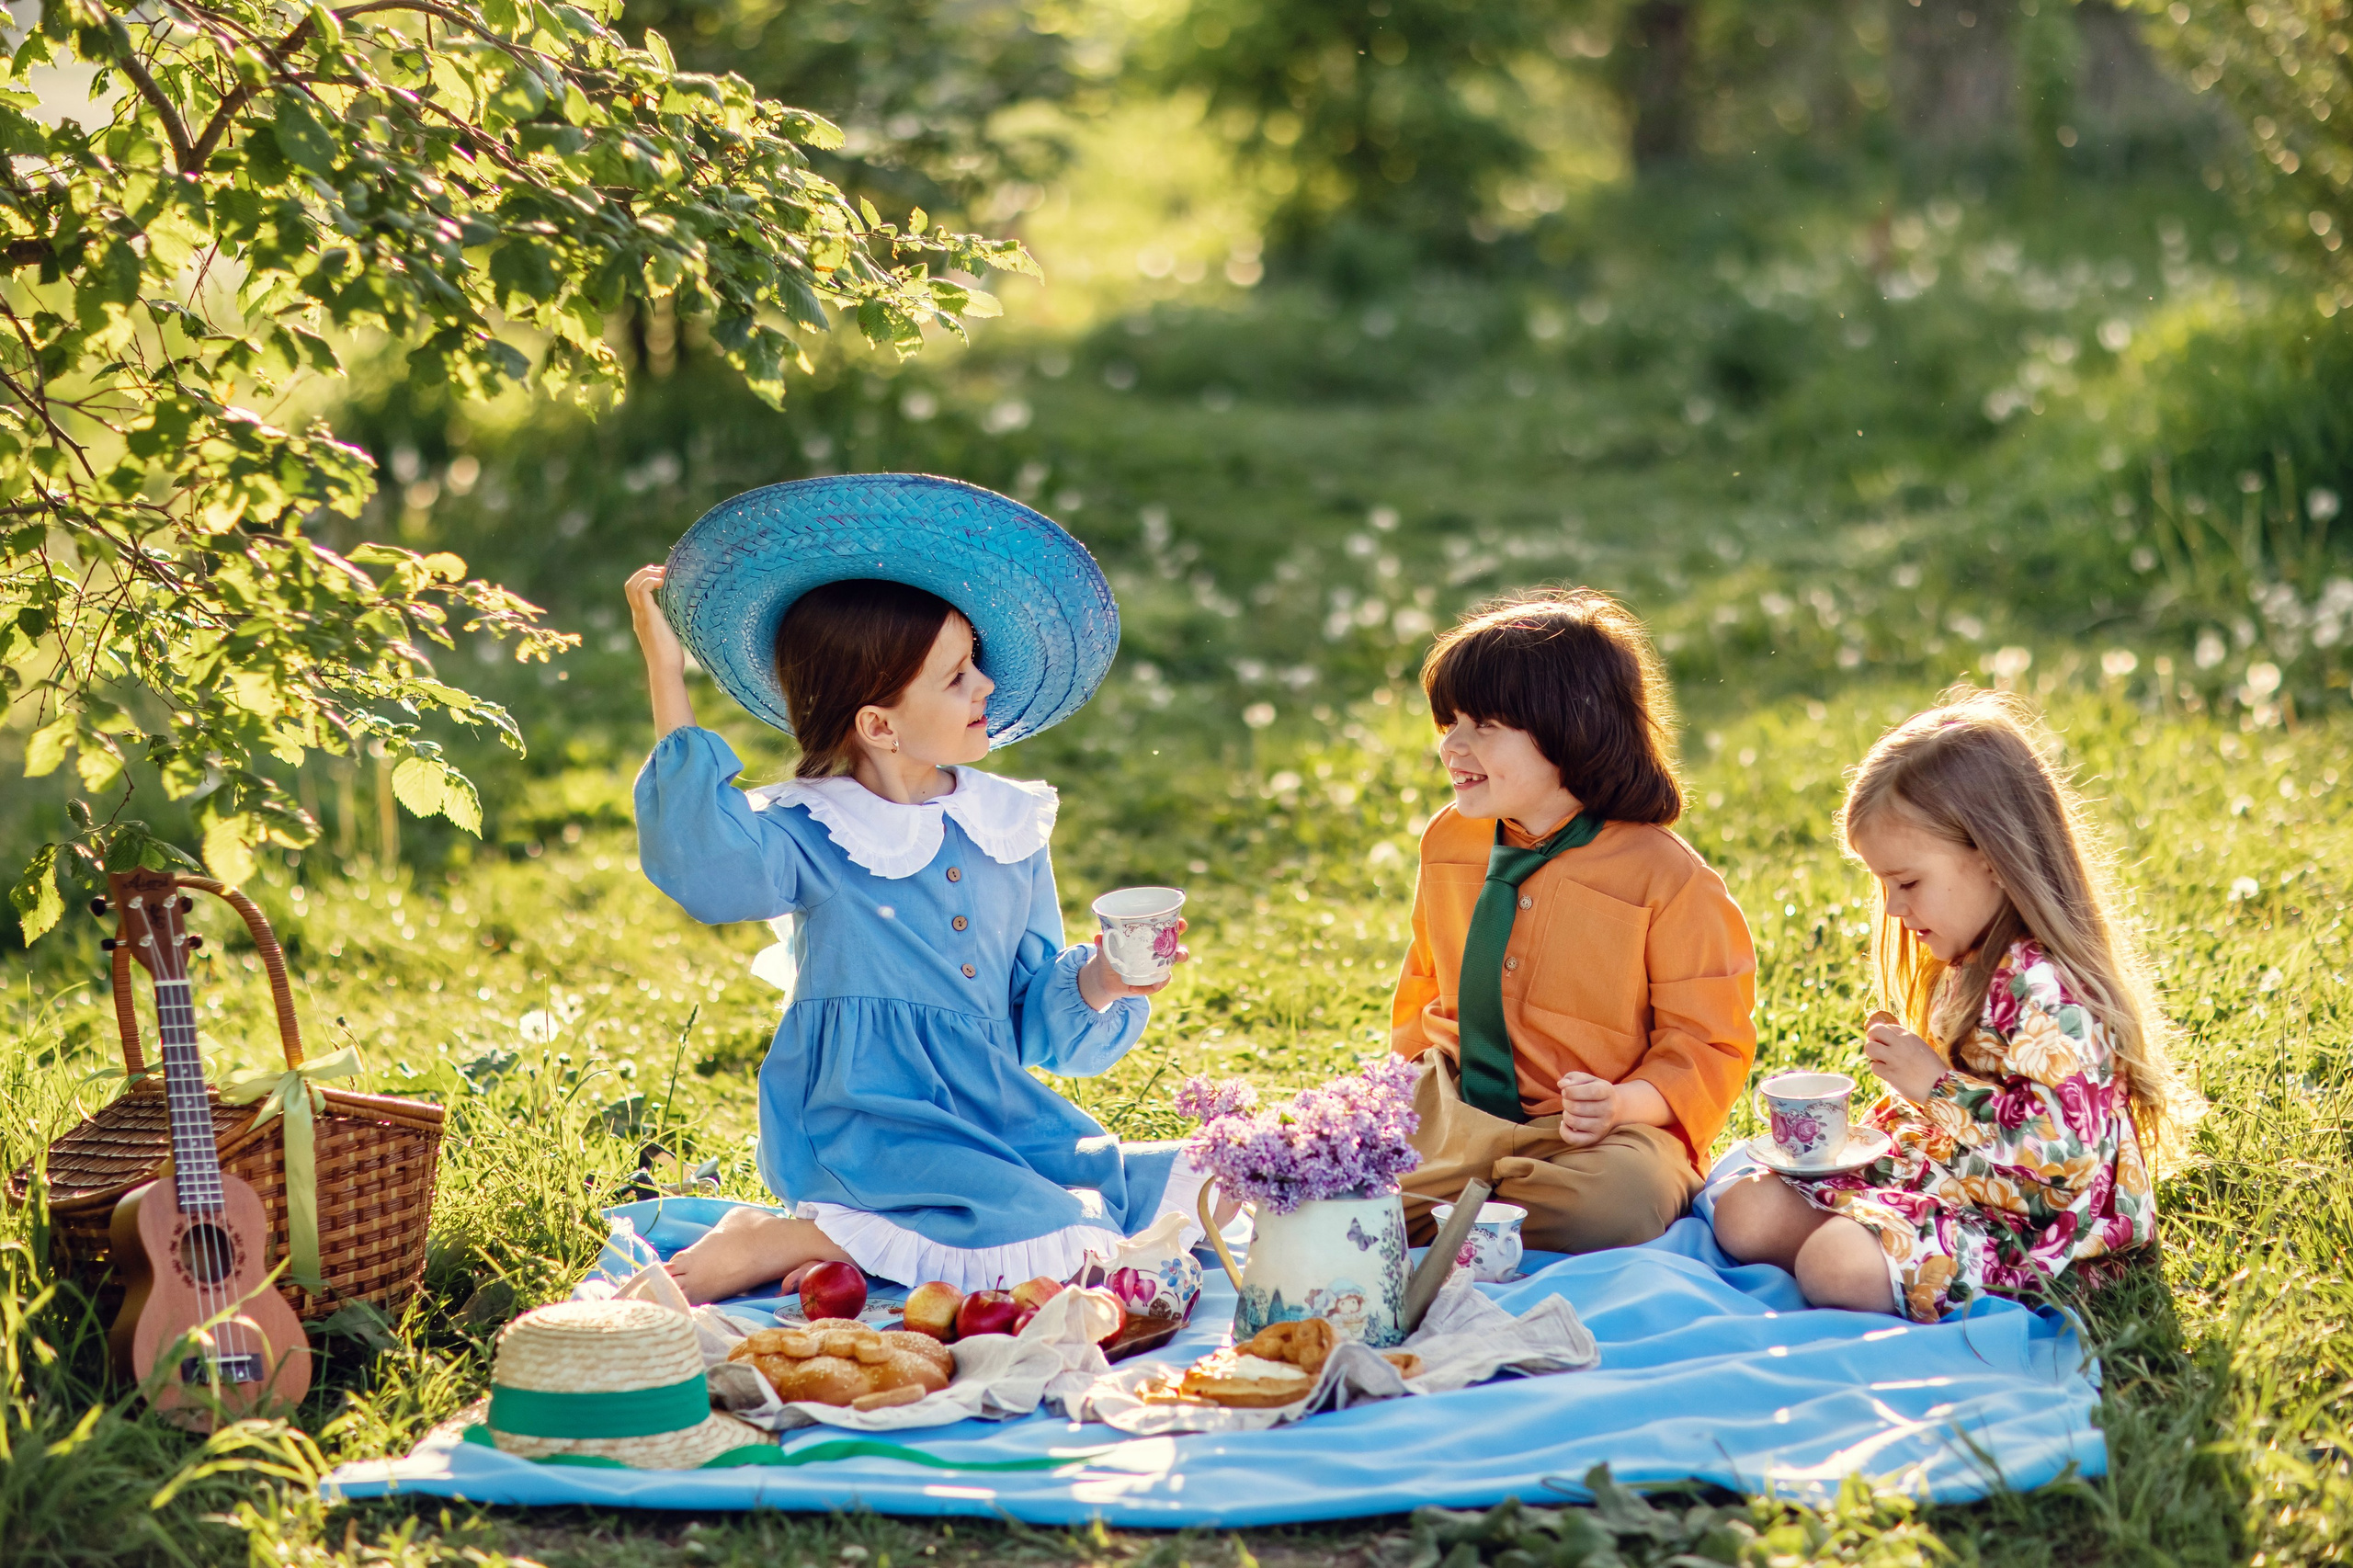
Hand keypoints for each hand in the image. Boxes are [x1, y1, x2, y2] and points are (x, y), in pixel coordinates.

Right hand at [626, 564, 682, 678]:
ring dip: (645, 574)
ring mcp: (641, 616)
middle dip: (643, 573)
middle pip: (629, 586)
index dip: (645, 580)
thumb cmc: (670, 659)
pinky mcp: (648, 616)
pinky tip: (662, 581)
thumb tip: (683, 626)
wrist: (665, 670)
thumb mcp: (669, 638)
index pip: (635, 594)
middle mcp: (638, 616)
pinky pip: (642, 591)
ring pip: (632, 586)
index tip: (661, 576)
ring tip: (661, 573)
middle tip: (661, 569)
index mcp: (642, 620)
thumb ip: (669, 629)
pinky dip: (649, 580)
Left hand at [1079, 920, 1187, 1008]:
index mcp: (1151, 936)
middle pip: (1178, 950)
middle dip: (1182, 952)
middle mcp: (1158, 951)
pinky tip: (1132, 990)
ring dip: (1167, 976)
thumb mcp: (1105, 945)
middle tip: (1179, 953)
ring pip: (1171, 971)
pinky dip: (1146, 989)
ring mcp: (1156, 968)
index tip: (1181, 923)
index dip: (1179, 925)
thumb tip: (1099, 938)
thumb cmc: (1109, 953)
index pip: (1170, 928)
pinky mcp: (1151, 983)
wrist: (1104, 976)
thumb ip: (1103, 940)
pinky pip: (1155, 986)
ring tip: (1162, 978)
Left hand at [1556, 1071, 1618, 1148]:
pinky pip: (1572, 1138)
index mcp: (1607, 1091)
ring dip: (1565, 1114)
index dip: (1572, 1091)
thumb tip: (1562, 1085)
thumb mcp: (1587, 1079)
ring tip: (1571, 1110)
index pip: (1591, 1092)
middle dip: (1565, 1102)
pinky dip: (1564, 1129)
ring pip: (1573, 1121)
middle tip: (1568, 1100)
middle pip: (1576, 1107)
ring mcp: (1602, 1126)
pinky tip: (1567, 1123)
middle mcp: (1608, 1110)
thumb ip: (1573, 1078)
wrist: (1614, 1108)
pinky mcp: (1595, 1138)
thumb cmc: (1594, 1090)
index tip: (1565, 1091)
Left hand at [1863, 1018, 1945, 1101]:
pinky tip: (1887, 1073)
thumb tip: (1889, 1042)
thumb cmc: (1933, 1069)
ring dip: (1872, 1054)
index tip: (1885, 1041)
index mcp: (1909, 1037)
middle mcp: (1900, 1044)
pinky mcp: (1890, 1073)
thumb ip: (1906, 1044)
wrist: (1940, 1086)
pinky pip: (1874, 1067)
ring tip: (1880, 1060)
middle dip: (1872, 1038)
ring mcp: (1894, 1058)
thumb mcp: (1921, 1049)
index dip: (1884, 1034)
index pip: (1888, 1027)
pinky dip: (1878, 1070)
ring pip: (1870, 1048)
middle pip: (1874, 1031)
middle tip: (1877, 1047)